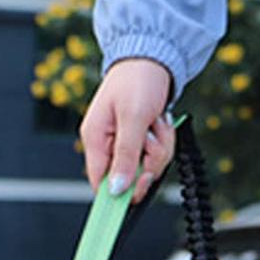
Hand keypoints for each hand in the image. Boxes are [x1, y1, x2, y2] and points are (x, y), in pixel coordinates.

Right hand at [79, 58, 175, 204]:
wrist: (153, 57)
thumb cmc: (138, 79)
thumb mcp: (133, 117)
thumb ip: (125, 155)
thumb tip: (116, 189)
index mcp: (95, 140)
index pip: (100, 183)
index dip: (117, 195)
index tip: (133, 201)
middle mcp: (108, 146)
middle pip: (130, 178)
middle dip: (149, 162)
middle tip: (153, 139)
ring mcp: (125, 144)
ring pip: (148, 167)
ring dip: (160, 148)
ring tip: (156, 124)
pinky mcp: (141, 141)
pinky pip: (157, 155)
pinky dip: (164, 141)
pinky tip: (159, 123)